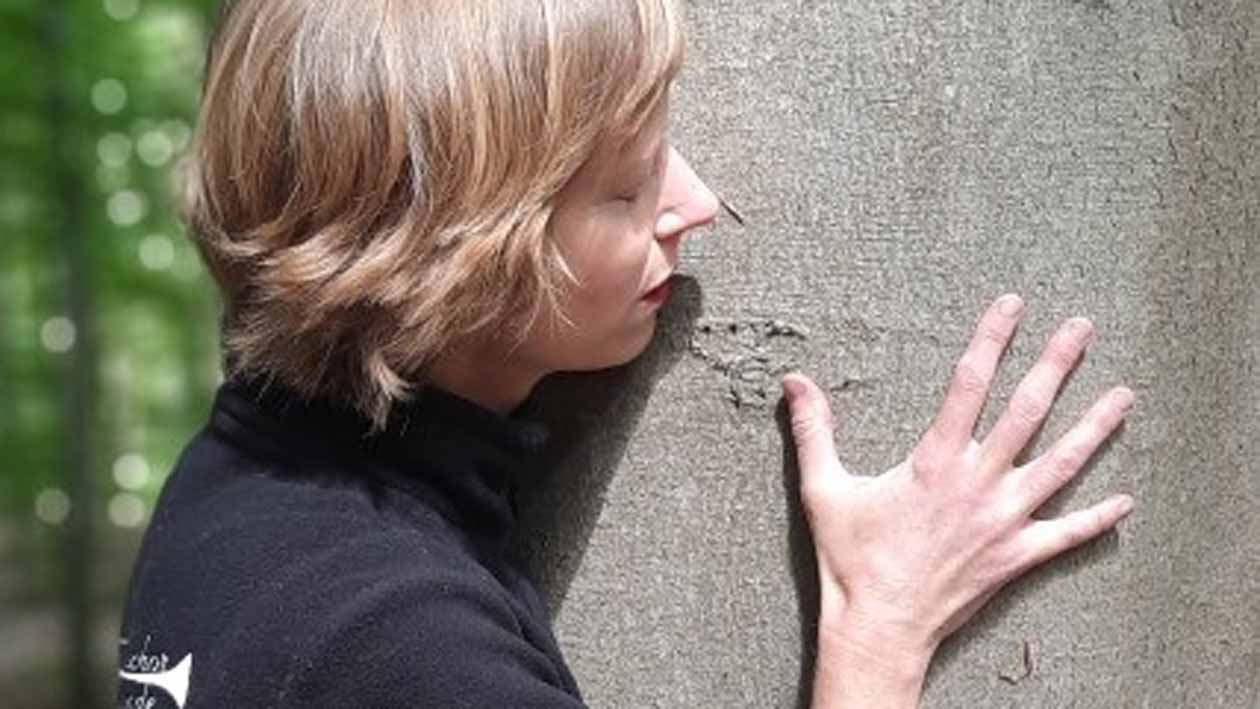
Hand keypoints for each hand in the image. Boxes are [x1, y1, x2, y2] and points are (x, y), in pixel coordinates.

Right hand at [784, 295, 1134, 704]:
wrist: (879, 625)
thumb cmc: (850, 559)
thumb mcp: (823, 488)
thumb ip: (814, 430)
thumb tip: (794, 381)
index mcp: (935, 461)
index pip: (969, 383)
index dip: (991, 338)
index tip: (1010, 305)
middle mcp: (978, 483)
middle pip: (1027, 411)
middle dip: (1056, 364)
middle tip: (1082, 328)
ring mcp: (1003, 520)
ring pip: (1061, 464)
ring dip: (1095, 427)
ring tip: (1123, 395)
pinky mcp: (1016, 557)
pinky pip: (1067, 534)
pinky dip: (1097, 518)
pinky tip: (1125, 501)